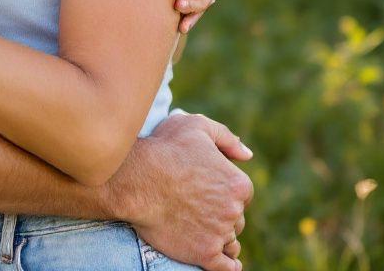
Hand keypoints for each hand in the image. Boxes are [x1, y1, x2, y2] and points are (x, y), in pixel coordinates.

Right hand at [107, 113, 253, 270]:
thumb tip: (248, 155)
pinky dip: (227, 266)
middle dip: (222, 215)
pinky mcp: (204, 253)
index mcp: (238, 183)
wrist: (135, 180)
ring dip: (221, 238)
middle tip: (198, 209)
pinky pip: (226, 267)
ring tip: (205, 233)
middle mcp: (234, 211)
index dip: (225, 193)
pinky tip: (224, 262)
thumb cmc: (164, 149)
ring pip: (230, 242)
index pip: (242, 195)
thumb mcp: (196, 126)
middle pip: (236, 219)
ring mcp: (220, 234)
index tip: (206, 192)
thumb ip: (227, 138)